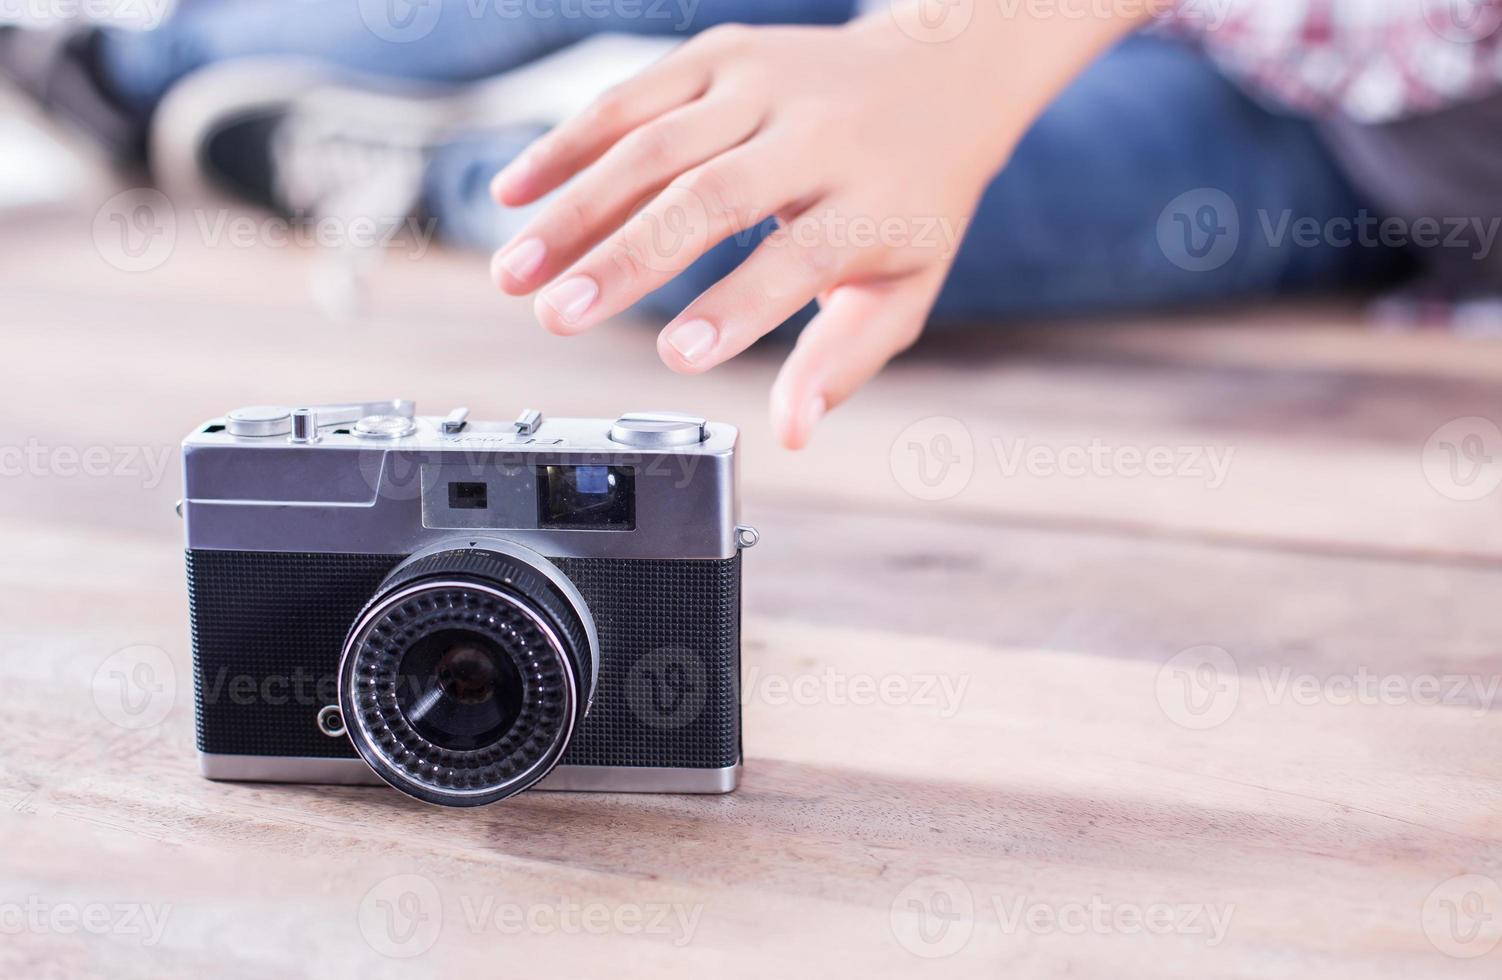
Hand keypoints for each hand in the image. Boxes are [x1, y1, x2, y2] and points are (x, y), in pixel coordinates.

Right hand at [490, 8, 1140, 447]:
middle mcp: (816, 134)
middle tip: (558, 317)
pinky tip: (516, 193)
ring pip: (655, 143)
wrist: (935, 73)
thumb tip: (792, 430)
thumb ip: (841, 360)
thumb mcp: (902, 288)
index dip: (738, 307)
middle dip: (627, 258)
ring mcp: (763, 84)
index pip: (798, 258)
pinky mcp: (721, 53)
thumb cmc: (912, 202)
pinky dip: (569, 144)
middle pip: (710, 195)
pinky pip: (632, 97)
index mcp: (871, 202)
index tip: (678, 357)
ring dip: (575, 209)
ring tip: (516, 273)